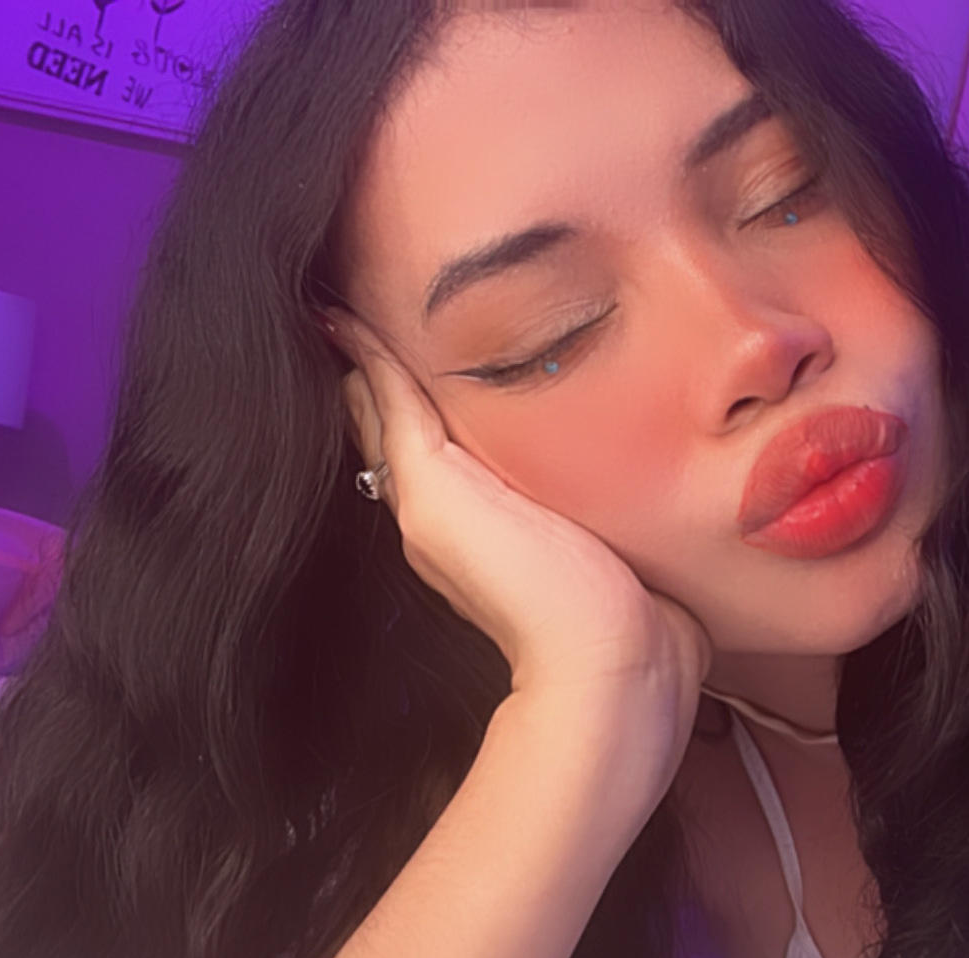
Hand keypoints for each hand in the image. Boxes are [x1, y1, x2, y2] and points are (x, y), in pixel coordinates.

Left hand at [328, 314, 713, 737]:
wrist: (620, 666)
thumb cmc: (531, 589)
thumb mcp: (444, 499)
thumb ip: (403, 430)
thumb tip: (352, 350)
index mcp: (427, 492)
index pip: (382, 404)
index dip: (367, 347)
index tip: (349, 286)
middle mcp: (469, 499)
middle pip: (432, 411)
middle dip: (418, 354)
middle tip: (416, 280)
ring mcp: (529, 512)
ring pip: (489, 428)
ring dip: (481, 381)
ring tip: (486, 316)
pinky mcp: (587, 520)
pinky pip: (552, 450)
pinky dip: (541, 413)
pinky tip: (562, 383)